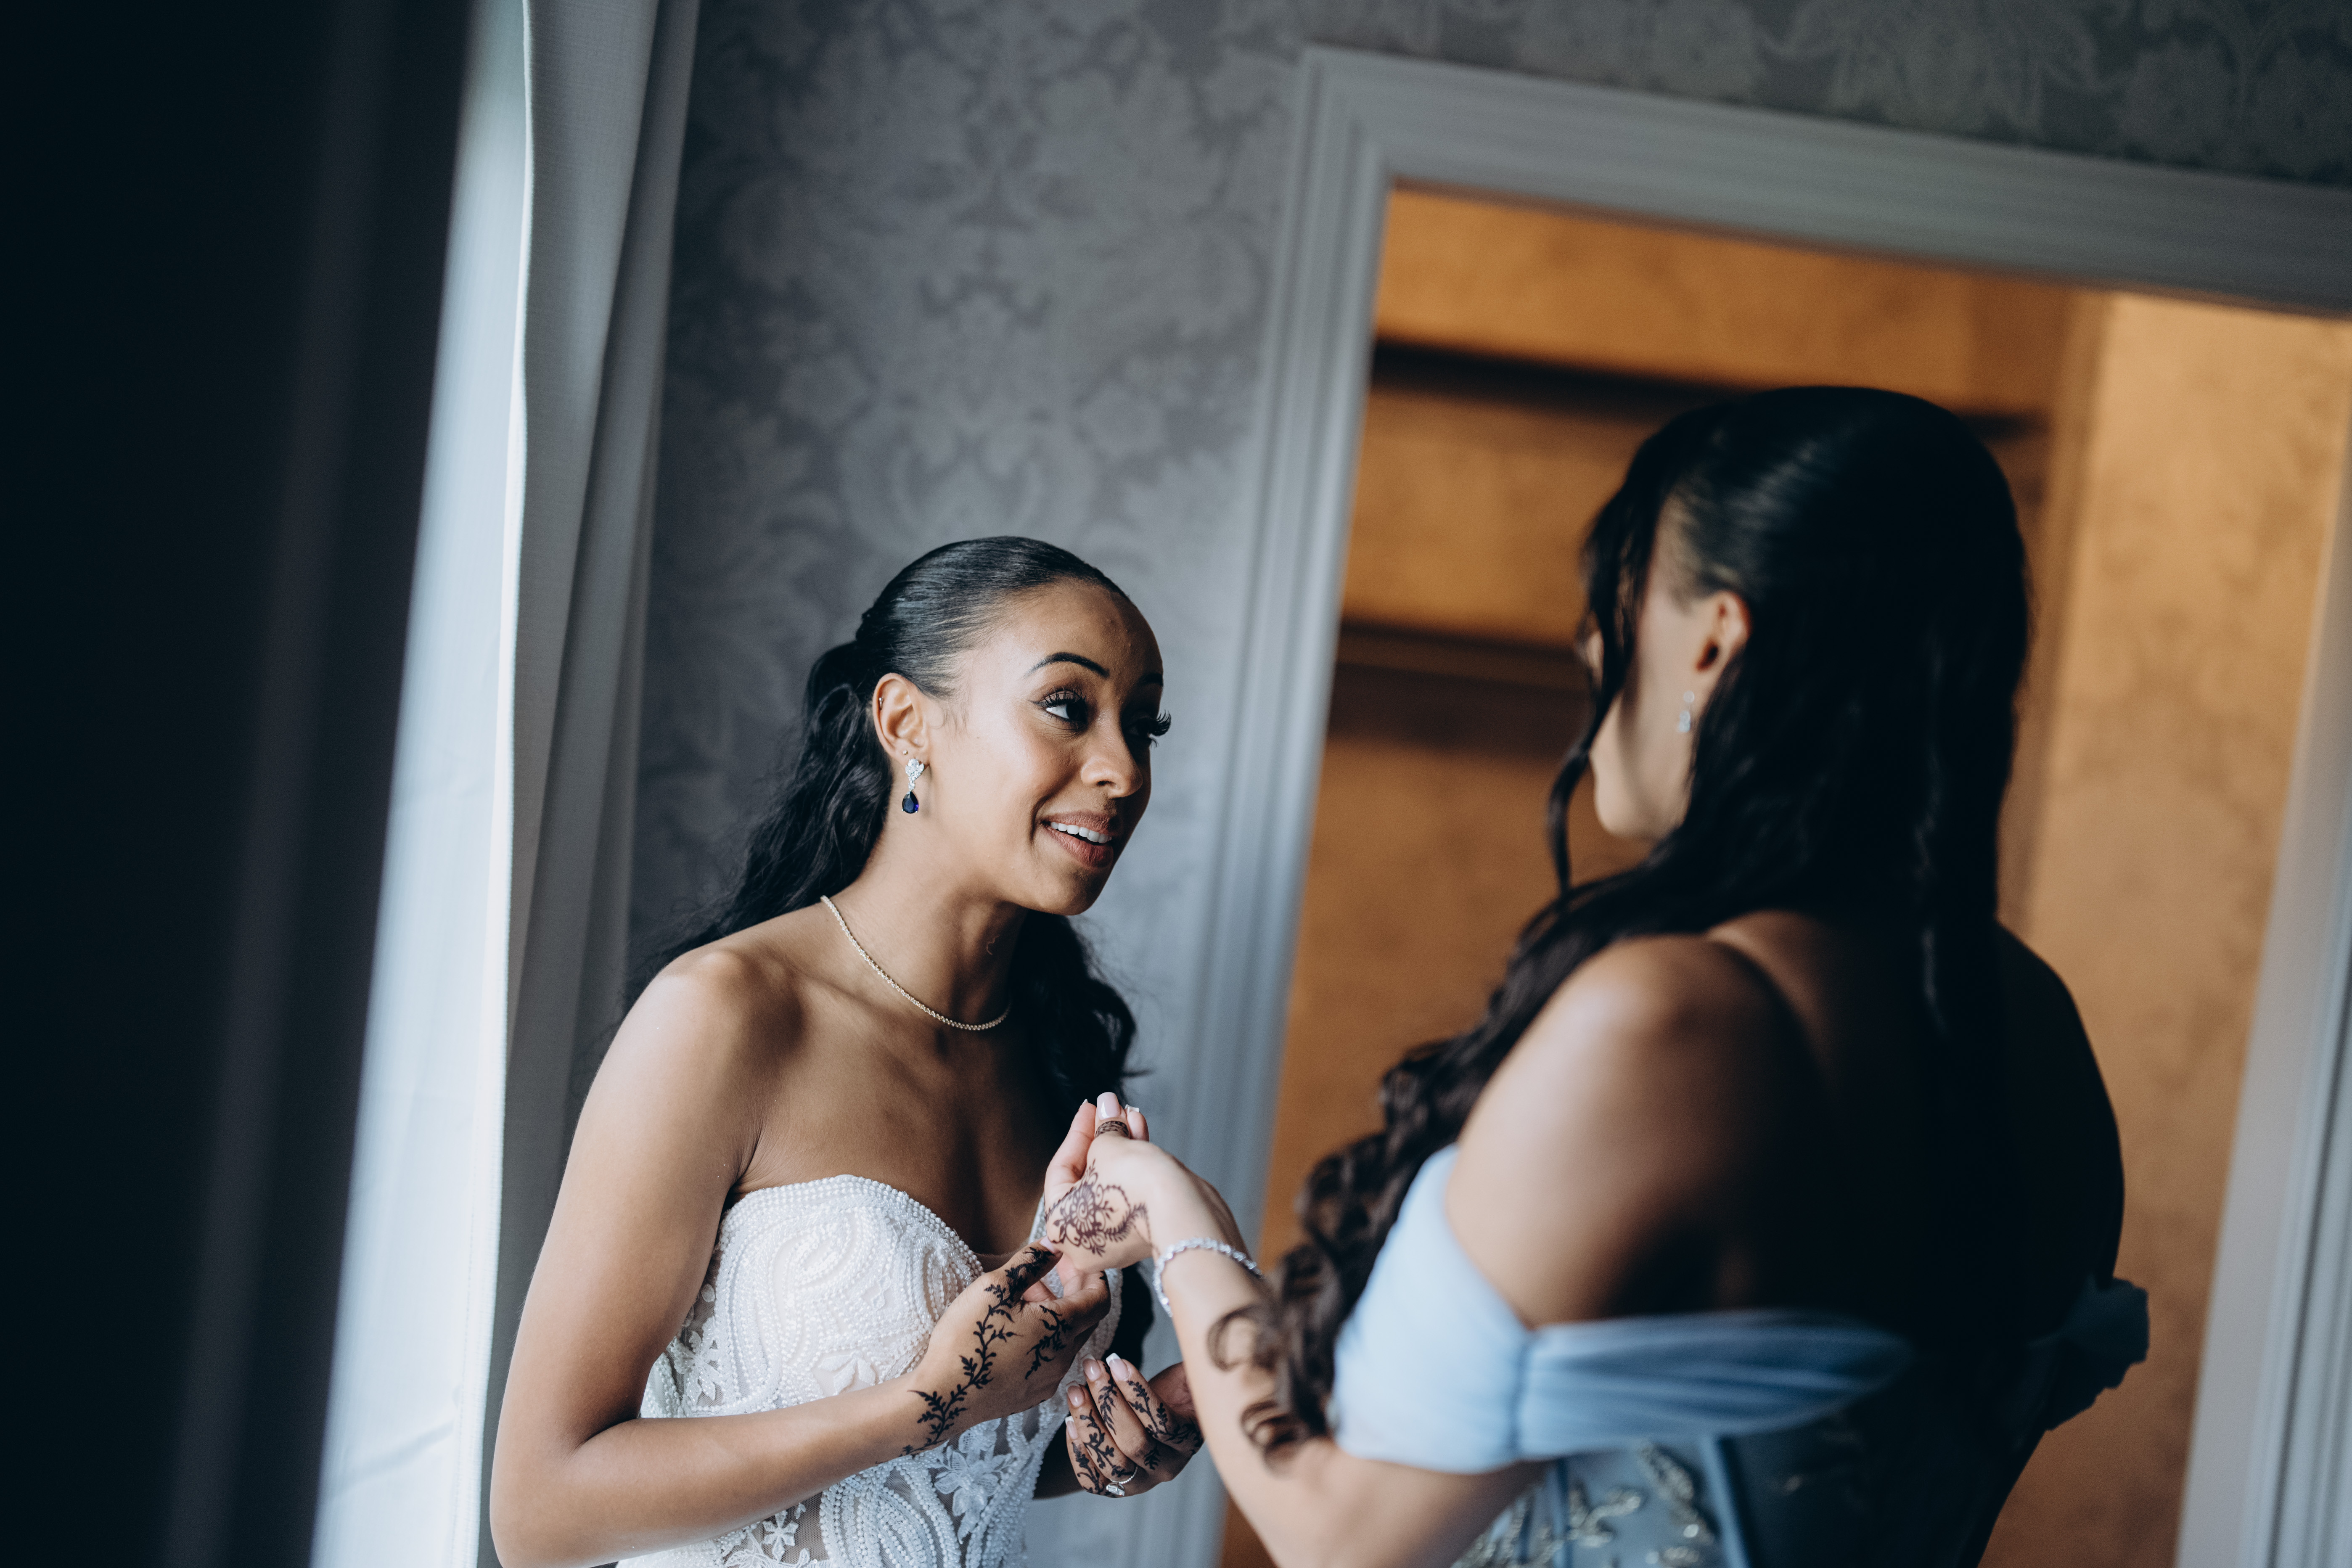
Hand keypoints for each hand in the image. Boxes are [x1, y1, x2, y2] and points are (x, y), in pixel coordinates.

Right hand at [904, 1244, 1109, 1451]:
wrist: (943, 1397)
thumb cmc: (969, 1338)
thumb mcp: (997, 1287)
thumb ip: (1031, 1262)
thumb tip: (1054, 1245)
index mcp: (1061, 1328)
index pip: (1100, 1298)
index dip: (1093, 1275)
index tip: (1074, 1260)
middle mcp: (1064, 1357)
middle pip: (1085, 1318)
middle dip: (1072, 1290)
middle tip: (1047, 1270)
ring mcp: (1050, 1379)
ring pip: (1066, 1338)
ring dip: (1054, 1313)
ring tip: (1022, 1296)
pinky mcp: (1034, 1393)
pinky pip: (1051, 1359)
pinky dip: (1044, 1337)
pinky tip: (1015, 1329)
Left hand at [1040, 1092, 1156, 1285]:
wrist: (1183, 1211)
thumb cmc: (1136, 1193)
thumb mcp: (1107, 1147)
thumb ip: (1102, 1127)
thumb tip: (1106, 1109)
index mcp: (1061, 1227)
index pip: (1061, 1169)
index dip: (1077, 1132)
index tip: (1089, 1111)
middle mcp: (1084, 1241)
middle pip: (1089, 1174)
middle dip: (1102, 1136)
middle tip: (1110, 1111)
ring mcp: (1114, 1239)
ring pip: (1112, 1181)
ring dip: (1121, 1144)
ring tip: (1128, 1115)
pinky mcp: (1140, 1231)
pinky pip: (1129, 1191)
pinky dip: (1134, 1163)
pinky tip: (1139, 1132)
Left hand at [1063, 1354, 1201, 1497]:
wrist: (1155, 1418)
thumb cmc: (1171, 1392)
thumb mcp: (1188, 1376)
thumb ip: (1194, 1367)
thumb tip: (1198, 1346)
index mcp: (1189, 1441)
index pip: (1163, 1423)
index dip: (1137, 1392)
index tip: (1115, 1361)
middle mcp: (1166, 1468)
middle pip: (1134, 1444)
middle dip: (1108, 1403)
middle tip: (1091, 1368)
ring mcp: (1140, 1482)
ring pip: (1112, 1464)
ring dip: (1089, 1424)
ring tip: (1075, 1390)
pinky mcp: (1115, 1489)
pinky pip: (1093, 1482)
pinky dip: (1078, 1455)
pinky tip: (1070, 1422)